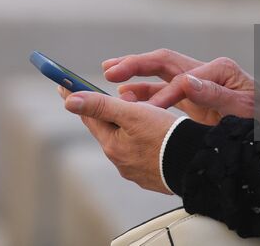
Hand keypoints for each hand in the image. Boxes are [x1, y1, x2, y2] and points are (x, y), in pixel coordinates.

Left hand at [57, 84, 179, 194]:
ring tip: (127, 113)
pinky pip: (140, 152)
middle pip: (106, 129)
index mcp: (112, 145)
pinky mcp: (152, 174)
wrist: (196, 165)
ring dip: (122, 126)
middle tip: (92, 96)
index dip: (77, 97)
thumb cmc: (166, 136)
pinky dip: (140, 140)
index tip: (63, 84)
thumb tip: (69, 101)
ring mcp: (136, 170)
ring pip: (124, 140)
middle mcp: (120, 161)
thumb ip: (101, 106)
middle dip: (100, 112)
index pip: (89, 116)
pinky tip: (148, 136)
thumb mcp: (132, 114)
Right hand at [102, 49, 259, 124]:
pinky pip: (166, 90)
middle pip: (164, 62)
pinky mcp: (197, 97)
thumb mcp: (245, 108)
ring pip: (161, 74)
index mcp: (218, 69)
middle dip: (136, 65)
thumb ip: (216, 96)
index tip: (145, 112)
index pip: (180, 79)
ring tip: (110, 76)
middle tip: (110, 70)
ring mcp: (200, 82)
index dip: (161, 95)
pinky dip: (146, 92)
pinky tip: (128, 96)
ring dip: (136, 75)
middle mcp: (206, 71)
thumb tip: (186, 82)